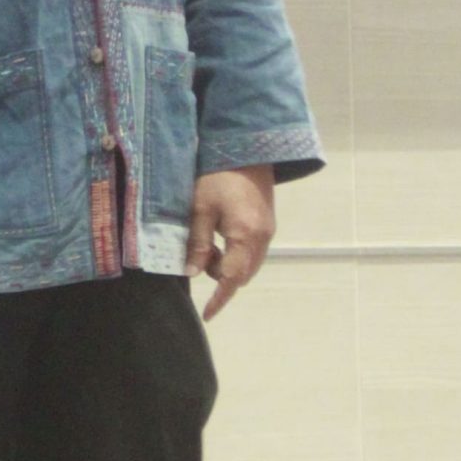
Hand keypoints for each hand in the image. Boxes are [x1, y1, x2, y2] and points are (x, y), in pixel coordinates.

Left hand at [187, 165, 274, 321]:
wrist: (246, 145)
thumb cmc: (217, 174)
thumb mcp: (200, 208)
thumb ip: (198, 242)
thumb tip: (192, 272)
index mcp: (246, 236)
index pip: (232, 278)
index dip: (219, 299)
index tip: (207, 315)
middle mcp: (263, 238)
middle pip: (243, 274)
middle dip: (221, 277)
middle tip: (198, 260)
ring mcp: (268, 229)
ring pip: (249, 263)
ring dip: (229, 264)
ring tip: (207, 244)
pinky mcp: (267, 221)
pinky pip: (253, 250)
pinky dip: (236, 253)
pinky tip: (220, 236)